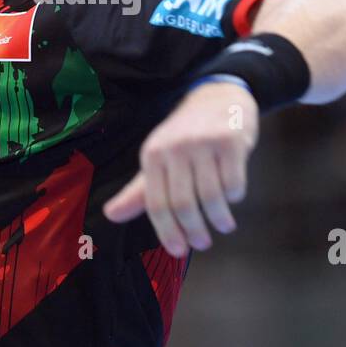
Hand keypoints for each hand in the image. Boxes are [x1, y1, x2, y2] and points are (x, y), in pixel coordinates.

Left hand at [102, 81, 258, 256]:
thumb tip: (110, 215)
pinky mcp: (231, 140)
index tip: (179, 251)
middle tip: (203, 243)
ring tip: (224, 226)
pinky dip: (235, 196)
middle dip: (194, 231)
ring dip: (220, 219)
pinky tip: (234, 197)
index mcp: (152, 154)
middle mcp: (175, 148)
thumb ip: (138, 191)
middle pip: (183, 204)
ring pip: (211, 196)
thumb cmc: (185, 136)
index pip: (155, 203)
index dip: (167, 232)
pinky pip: (234, 182)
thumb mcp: (158, 159)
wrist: (218, 95)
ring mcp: (203, 142)